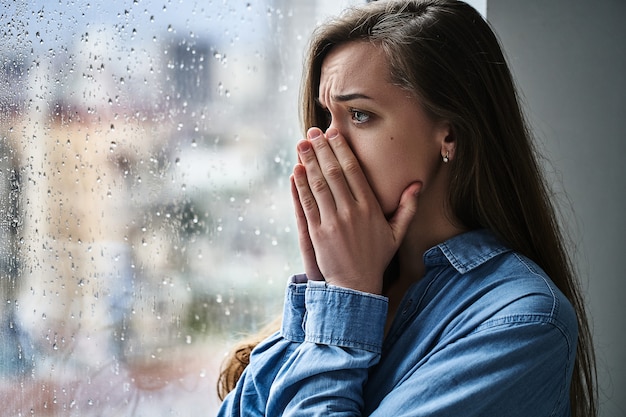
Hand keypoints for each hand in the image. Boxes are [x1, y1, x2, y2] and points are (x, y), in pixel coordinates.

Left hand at [291, 127, 420, 293]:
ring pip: (318, 184)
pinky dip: (300, 186)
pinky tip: (296, 171)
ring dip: (308, 162)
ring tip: (301, 144)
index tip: (333, 133)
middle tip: (312, 132)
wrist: (356, 287)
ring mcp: (332, 222)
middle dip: (321, 149)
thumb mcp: (396, 233)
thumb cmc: (376, 258)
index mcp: (370, 208)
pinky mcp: (317, 233)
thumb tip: (417, 184)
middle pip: (333, 172)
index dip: (341, 150)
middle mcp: (351, 212)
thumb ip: (407, 207)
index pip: (353, 171)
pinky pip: (307, 204)